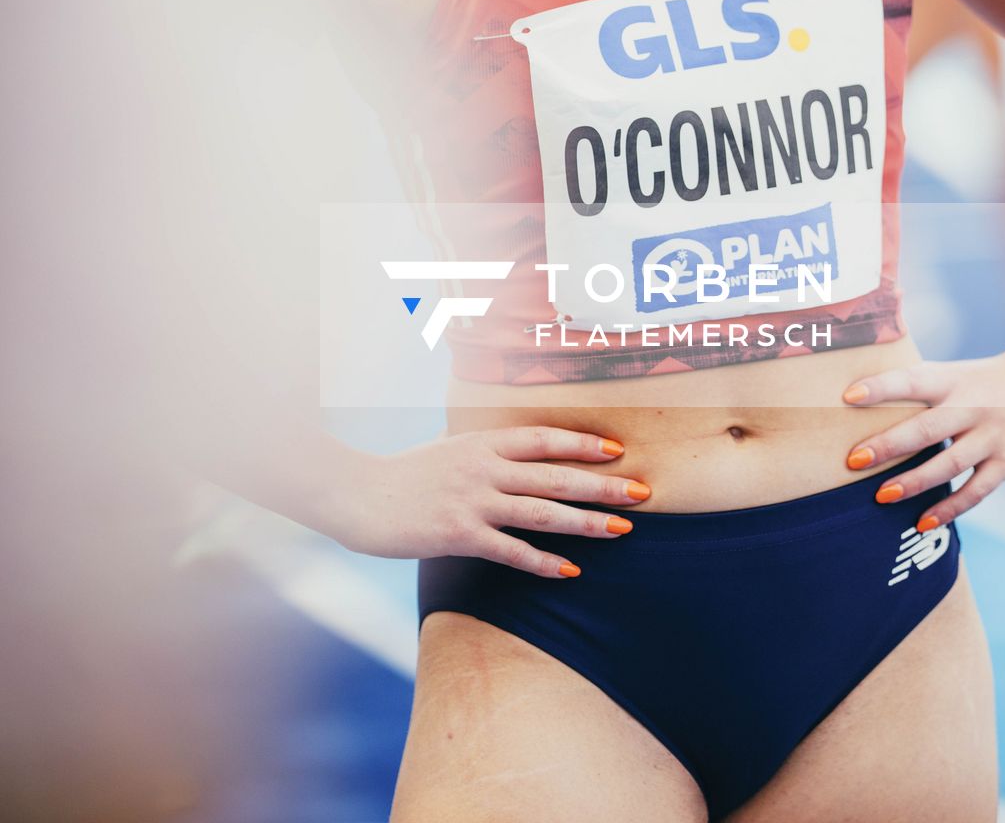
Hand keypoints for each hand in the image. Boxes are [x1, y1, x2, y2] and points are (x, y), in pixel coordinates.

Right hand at [336, 426, 650, 576]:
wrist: (357, 494)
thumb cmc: (403, 473)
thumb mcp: (447, 447)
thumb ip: (482, 449)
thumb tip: (511, 448)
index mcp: (483, 441)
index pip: (544, 438)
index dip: (583, 443)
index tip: (618, 450)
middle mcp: (484, 467)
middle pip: (556, 475)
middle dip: (602, 484)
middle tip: (642, 492)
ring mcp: (473, 500)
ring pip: (542, 511)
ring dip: (586, 522)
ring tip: (622, 531)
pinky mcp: (459, 534)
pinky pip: (510, 550)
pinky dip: (543, 561)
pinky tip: (570, 571)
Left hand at [841, 343, 1004, 530]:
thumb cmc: (986, 381)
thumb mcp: (955, 374)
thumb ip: (920, 390)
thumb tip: (859, 405)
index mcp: (952, 380)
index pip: (912, 380)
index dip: (880, 387)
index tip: (848, 397)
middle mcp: (971, 406)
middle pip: (927, 427)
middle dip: (890, 445)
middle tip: (854, 460)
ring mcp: (992, 435)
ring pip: (950, 463)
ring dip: (915, 481)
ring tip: (882, 496)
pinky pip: (976, 489)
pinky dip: (951, 508)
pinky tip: (923, 523)